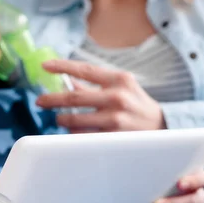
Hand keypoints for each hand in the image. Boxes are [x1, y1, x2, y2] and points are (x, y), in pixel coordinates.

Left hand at [36, 60, 165, 131]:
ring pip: (75, 119)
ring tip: (59, 119)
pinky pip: (83, 136)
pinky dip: (73, 133)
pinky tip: (72, 131)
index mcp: (119, 79)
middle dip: (52, 99)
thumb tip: (69, 82)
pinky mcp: (113, 137)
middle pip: (74, 97)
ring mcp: (115, 118)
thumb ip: (97, 84)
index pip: (84, 69)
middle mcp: (117, 96)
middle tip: (40, 101)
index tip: (45, 65)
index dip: (61, 66)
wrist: (163, 128)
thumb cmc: (138, 106)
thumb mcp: (122, 88)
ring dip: (62, 119)